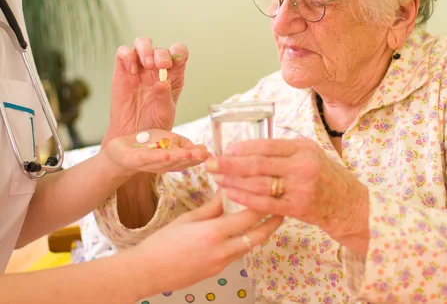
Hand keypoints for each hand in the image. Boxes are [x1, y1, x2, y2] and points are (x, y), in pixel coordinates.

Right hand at [104, 37, 187, 144]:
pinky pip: (123, 53)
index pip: (179, 54)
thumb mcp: (164, 113)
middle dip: (161, 54)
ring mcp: (139, 68)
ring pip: (142, 44)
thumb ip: (164, 96)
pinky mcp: (122, 71)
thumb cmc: (152, 124)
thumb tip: (162, 81)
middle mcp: (157, 69)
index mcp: (173, 75)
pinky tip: (131, 70)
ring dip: (145, 49)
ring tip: (146, 64)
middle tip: (160, 65)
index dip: (178, 52)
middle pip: (160, 48)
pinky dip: (127, 55)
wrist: (132, 136)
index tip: (174, 62)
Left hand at [104, 129, 209, 175]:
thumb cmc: (146, 145)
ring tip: (190, 154)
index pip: (189, 160)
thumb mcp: (169, 140)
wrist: (119, 151)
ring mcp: (149, 164)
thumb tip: (205, 150)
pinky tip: (167, 154)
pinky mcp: (135, 160)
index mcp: (173, 161)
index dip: (199, 158)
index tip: (210, 155)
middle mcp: (163, 165)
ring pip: (167, 162)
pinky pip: (148, 159)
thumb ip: (185, 146)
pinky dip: (158, 157)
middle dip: (192, 159)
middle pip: (180, 163)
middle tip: (205, 156)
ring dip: (179, 159)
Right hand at [131, 194, 282, 294]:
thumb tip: (227, 191)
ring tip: (267, 219)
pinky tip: (244, 232)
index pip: (249, 216)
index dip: (263, 203)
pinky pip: (238, 254)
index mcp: (215, 232)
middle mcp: (223, 249)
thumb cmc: (163, 243)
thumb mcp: (188, 219)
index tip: (271, 191)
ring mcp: (222, 263)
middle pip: (258, 235)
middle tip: (282, 209)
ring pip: (250, 246)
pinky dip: (245, 242)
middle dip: (273, 223)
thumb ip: (212, 207)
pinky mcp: (218, 271)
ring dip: (260, 233)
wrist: (148, 272)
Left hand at [205, 138, 368, 241]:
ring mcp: (299, 189)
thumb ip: (285, 149)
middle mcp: (301, 166)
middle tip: (210, 162)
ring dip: (233, 181)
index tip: (225, 149)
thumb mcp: (310, 153)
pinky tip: (230, 193)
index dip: (242, 148)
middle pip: (258, 164)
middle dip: (230, 164)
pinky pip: (265, 203)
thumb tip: (250, 146)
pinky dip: (245, 198)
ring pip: (258, 184)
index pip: (266, 145)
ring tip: (216, 178)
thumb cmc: (325, 175)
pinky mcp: (296, 208)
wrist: (347, 203)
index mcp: (303, 148)